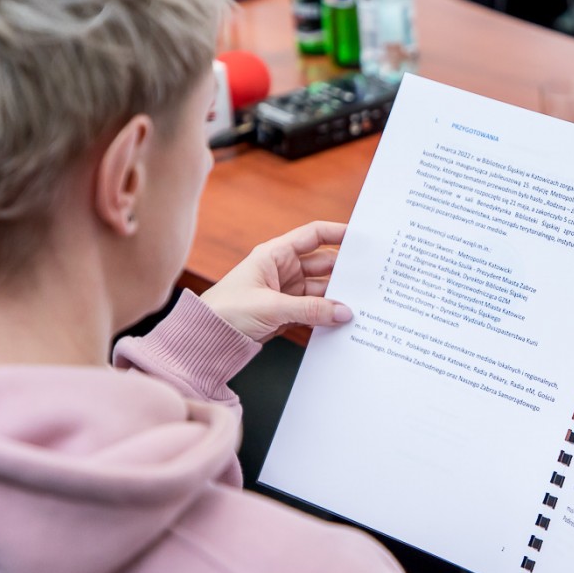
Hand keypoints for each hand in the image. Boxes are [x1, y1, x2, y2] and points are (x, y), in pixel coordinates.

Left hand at [200, 221, 353, 341]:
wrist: (203, 340)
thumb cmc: (225, 312)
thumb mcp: (271, 307)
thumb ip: (311, 309)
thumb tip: (344, 311)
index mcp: (275, 254)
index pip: (313, 235)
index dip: (338, 233)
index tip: (362, 237)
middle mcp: (282, 269)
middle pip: (323, 263)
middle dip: (344, 270)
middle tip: (370, 278)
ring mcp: (286, 291)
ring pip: (321, 289)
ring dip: (338, 296)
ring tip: (361, 303)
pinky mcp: (287, 313)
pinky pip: (315, 309)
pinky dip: (328, 314)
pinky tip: (343, 319)